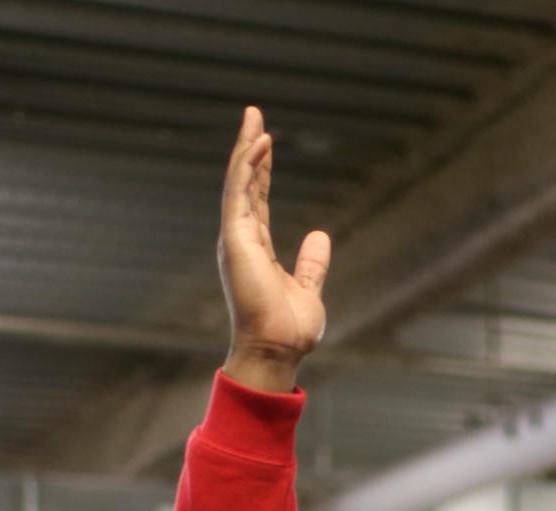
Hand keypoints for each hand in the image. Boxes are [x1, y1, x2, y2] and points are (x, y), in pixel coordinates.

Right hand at [218, 105, 330, 391]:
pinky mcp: (236, 240)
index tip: (266, 141)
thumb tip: (319, 235)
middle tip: (254, 114)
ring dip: (246, 148)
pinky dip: (248, 167)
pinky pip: (239, 194)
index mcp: (254, 248)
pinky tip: (258, 143)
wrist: (278, 350)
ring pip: (238, 183)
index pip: (257, 199)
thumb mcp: (307, 288)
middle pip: (244, 183)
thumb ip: (311, 263)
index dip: (261, 169)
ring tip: (255, 117)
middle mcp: (240, 239)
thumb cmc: (289, 329)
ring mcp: (236, 238)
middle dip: (249, 148)